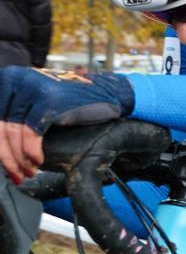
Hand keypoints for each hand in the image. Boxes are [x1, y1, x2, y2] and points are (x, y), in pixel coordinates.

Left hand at [0, 67, 133, 178]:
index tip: (7, 165)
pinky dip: (31, 151)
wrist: (106, 93)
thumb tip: (2, 147)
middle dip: (7, 157)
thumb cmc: (71, 101)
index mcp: (7, 79)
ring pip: (12, 132)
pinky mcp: (48, 100)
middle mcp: (14, 79)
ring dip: (19, 158)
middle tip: (16, 174)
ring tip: (28, 172)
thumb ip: (15, 115)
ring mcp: (31, 88)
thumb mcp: (34, 102)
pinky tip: (38, 161)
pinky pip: (30, 132)